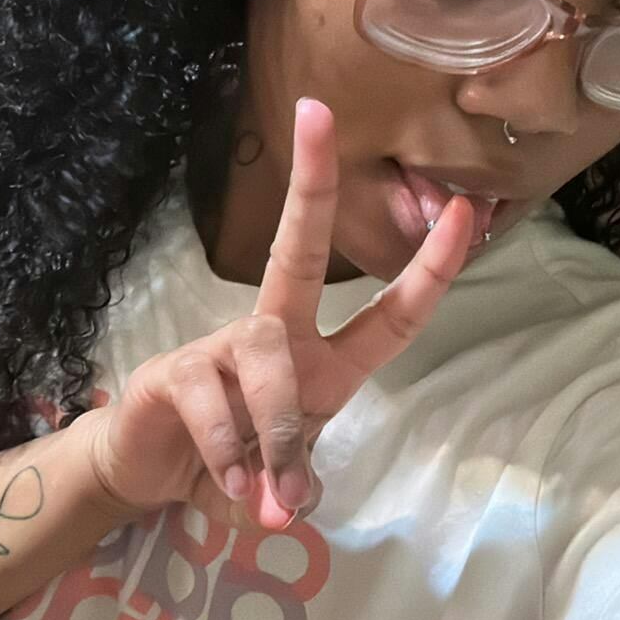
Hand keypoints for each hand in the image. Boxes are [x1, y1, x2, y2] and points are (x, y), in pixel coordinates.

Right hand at [85, 98, 473, 531]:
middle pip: (300, 250)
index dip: (432, 268)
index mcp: (323, 360)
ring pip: (267, 357)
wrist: (151, 475)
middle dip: (314, 185)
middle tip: (316, 114)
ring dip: (278, 427)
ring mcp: (222, 346)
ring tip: (272, 492)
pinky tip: (229, 481)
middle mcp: (277, 336)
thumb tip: (286, 505)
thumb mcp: (281, 480)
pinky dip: (228, 448)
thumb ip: (294, 484)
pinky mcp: (176, 370)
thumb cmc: (235, 463)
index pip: (391, 311)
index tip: (469, 211)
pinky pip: (213, 398)